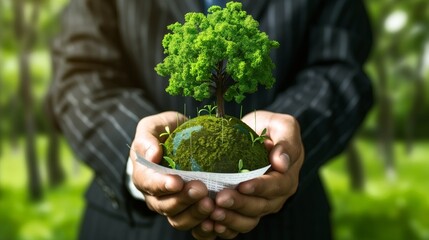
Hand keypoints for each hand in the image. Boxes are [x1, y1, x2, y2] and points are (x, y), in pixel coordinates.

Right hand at [130, 111, 214, 231]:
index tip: (177, 182)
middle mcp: (154, 195)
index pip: (147, 183)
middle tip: (201, 189)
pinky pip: (193, 225)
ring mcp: (170, 205)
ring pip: (177, 219)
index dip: (161, 185)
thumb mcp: (155, 126)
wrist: (183, 140)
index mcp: (143, 174)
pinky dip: (203, 225)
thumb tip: (152, 155)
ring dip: (194, 214)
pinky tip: (215, 220)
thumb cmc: (166, 132)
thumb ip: (147, 137)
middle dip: (182, 199)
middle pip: (164, 205)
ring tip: (210, 204)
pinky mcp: (187, 212)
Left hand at [198, 111, 303, 238]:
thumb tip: (282, 162)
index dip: (260, 187)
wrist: (253, 136)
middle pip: (261, 206)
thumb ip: (287, 141)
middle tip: (220, 199)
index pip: (277, 186)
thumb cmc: (268, 128)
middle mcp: (276, 196)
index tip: (243, 185)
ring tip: (213, 212)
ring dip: (231, 218)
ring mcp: (261, 206)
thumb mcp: (282, 125)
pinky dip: (224, 227)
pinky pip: (236, 225)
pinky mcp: (245, 212)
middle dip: (240, 204)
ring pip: (249, 219)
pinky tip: (209, 224)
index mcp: (287, 176)